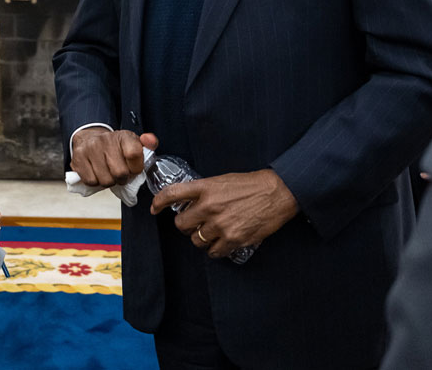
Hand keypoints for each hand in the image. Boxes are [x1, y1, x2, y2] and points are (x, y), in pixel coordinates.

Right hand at [70, 128, 156, 187]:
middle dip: (122, 178)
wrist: (90, 140)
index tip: (133, 168)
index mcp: (123, 136)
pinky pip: (91, 181)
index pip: (134, 154)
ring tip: (108, 172)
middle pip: (120, 173)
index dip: (135, 168)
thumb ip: (148, 143)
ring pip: (106, 180)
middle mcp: (106, 140)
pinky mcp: (78, 158)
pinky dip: (95, 181)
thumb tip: (151, 141)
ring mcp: (90, 149)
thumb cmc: (115, 147)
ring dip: (109, 181)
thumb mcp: (134, 143)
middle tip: (120, 173)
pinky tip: (97, 173)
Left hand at [152, 168, 298, 259]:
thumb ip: (205, 191)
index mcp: (206, 188)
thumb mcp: (223, 180)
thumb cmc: (252, 184)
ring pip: (196, 240)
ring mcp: (220, 224)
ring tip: (211, 233)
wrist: (277, 192)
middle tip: (194, 224)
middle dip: (186, 226)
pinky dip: (214, 249)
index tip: (155, 208)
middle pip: (181, 225)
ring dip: (201, 239)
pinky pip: (213, 252)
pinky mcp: (233, 239)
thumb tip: (191, 203)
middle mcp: (209, 206)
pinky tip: (221, 242)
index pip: (172, 194)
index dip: (159, 202)